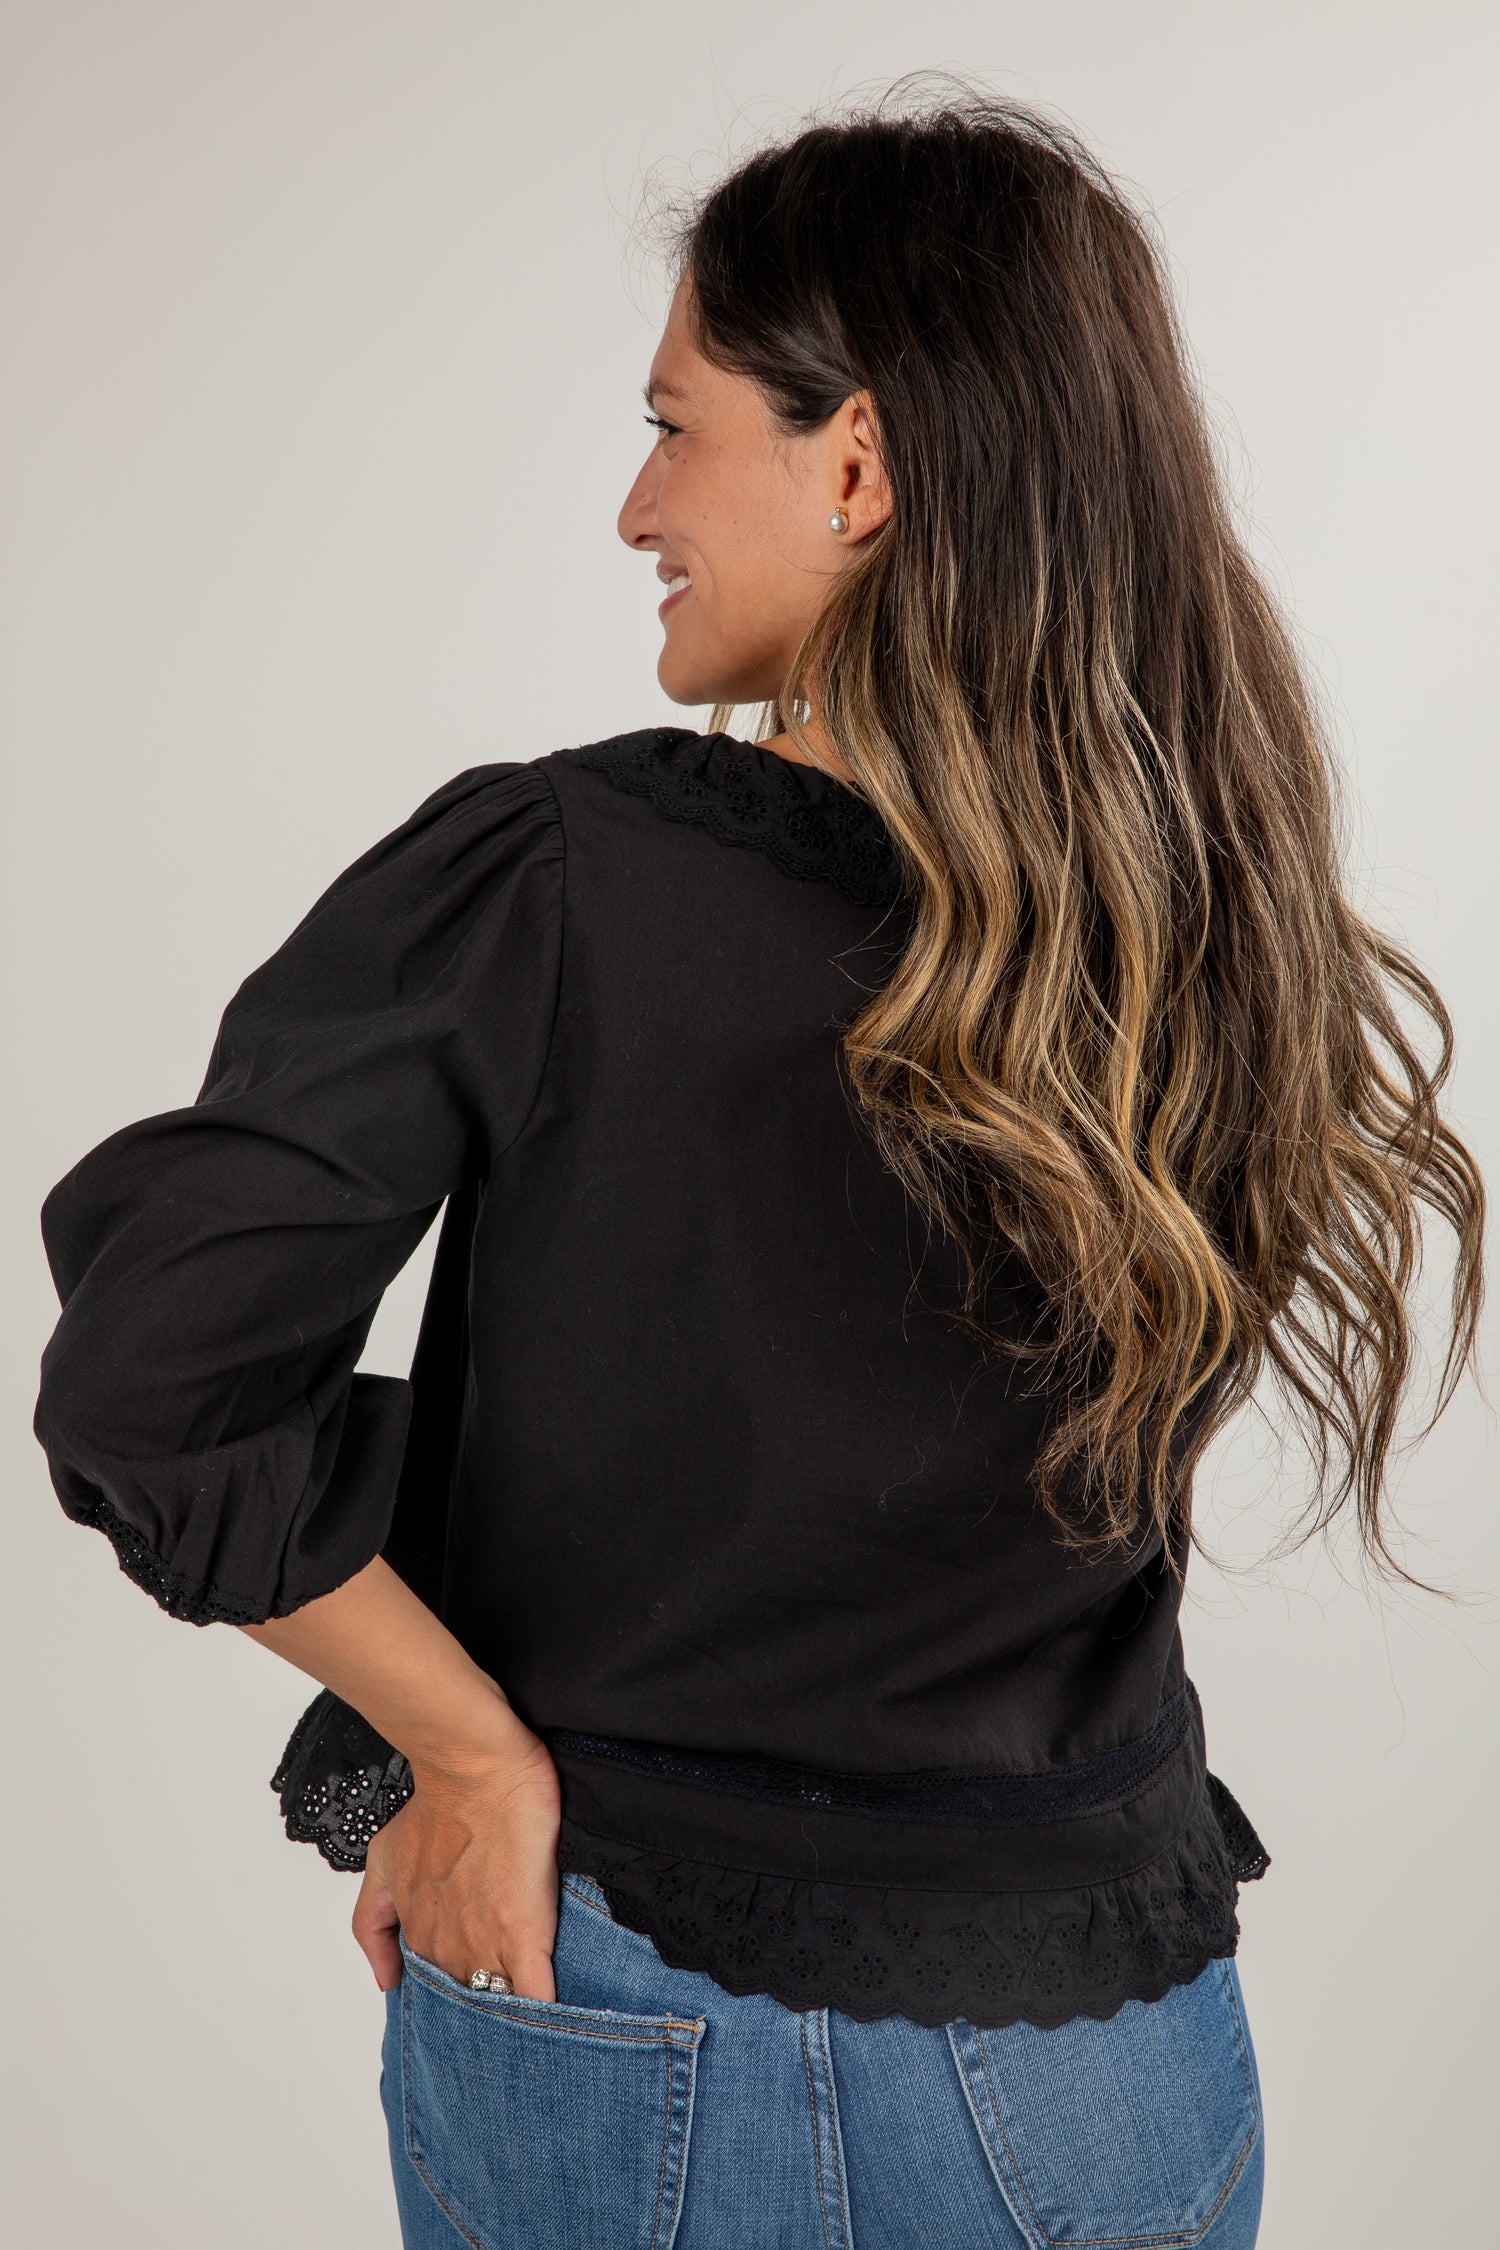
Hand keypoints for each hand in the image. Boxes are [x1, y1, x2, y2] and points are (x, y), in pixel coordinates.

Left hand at [352, 1730, 562, 1999]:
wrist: (474, 1770)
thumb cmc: (436, 1806)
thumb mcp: (384, 1860)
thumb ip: (373, 1922)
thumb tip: (387, 1979)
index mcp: (420, 1935)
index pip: (442, 1993)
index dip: (462, 2002)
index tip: (478, 2003)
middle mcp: (448, 1948)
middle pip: (472, 2005)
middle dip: (488, 2014)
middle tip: (506, 2021)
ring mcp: (486, 1945)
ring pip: (501, 2008)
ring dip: (515, 2021)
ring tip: (534, 2031)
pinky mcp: (525, 1935)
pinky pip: (536, 1995)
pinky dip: (545, 2014)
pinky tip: (558, 2021)